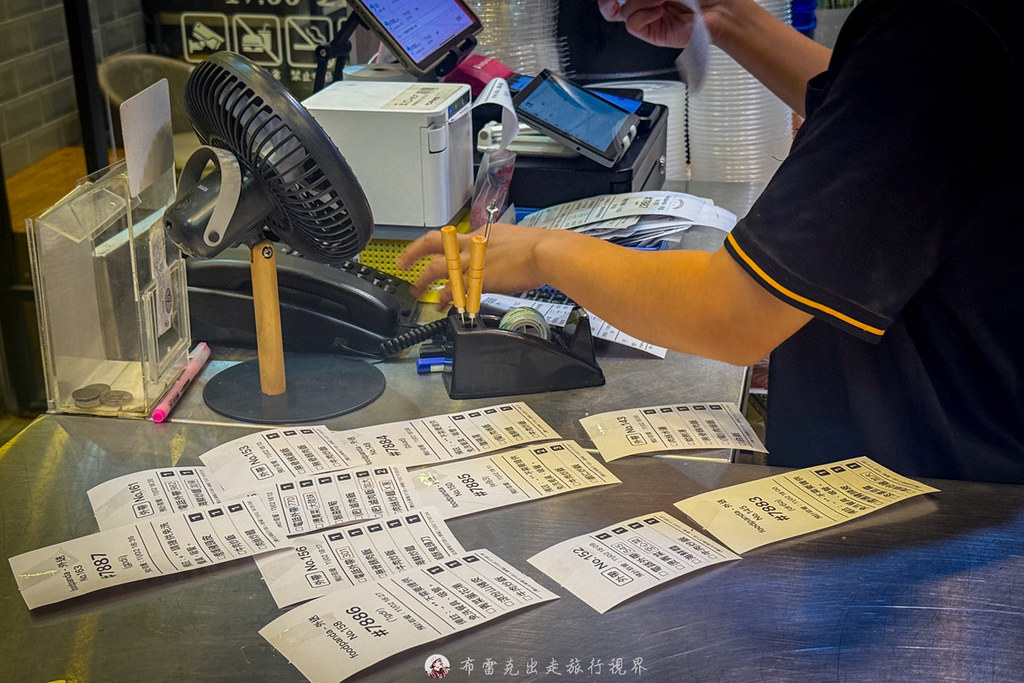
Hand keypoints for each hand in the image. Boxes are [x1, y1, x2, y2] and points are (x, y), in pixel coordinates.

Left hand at [397, 223, 564, 305]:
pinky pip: (454, 290)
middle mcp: (472, 244)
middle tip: (403, 263)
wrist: (545, 253)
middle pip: (433, 243)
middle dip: (413, 252)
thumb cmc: (538, 247)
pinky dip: (445, 298)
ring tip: (417, 290)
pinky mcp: (478, 279)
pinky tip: (440, 305)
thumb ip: (498, 246)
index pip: (452, 237)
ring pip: (437, 268)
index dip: (440, 247)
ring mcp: (473, 262)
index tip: (434, 253)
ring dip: (424, 280)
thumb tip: (496, 254)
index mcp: (481, 232)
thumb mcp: (513, 238)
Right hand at [597, 0, 726, 48]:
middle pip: (615, 3)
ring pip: (623, 11)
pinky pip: (632, 24)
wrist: (720, 7)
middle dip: (612, 0)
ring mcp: (649, 16)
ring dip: (640, 1)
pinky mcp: (653, 32)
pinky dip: (642, 14)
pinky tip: (658, 10)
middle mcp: (648, 1)